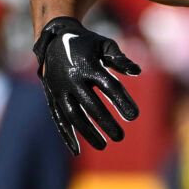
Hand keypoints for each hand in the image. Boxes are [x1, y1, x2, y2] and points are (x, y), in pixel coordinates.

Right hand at [33, 15, 140, 154]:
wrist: (53, 38)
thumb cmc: (87, 44)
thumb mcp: (105, 46)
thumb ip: (121, 60)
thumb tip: (137, 72)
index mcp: (88, 65)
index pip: (109, 87)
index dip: (122, 102)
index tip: (134, 116)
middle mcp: (72, 78)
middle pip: (90, 105)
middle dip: (105, 123)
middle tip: (120, 137)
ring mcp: (59, 88)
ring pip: (73, 115)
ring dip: (87, 132)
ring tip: (103, 145)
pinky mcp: (51, 96)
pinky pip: (58, 117)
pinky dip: (66, 134)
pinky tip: (77, 150)